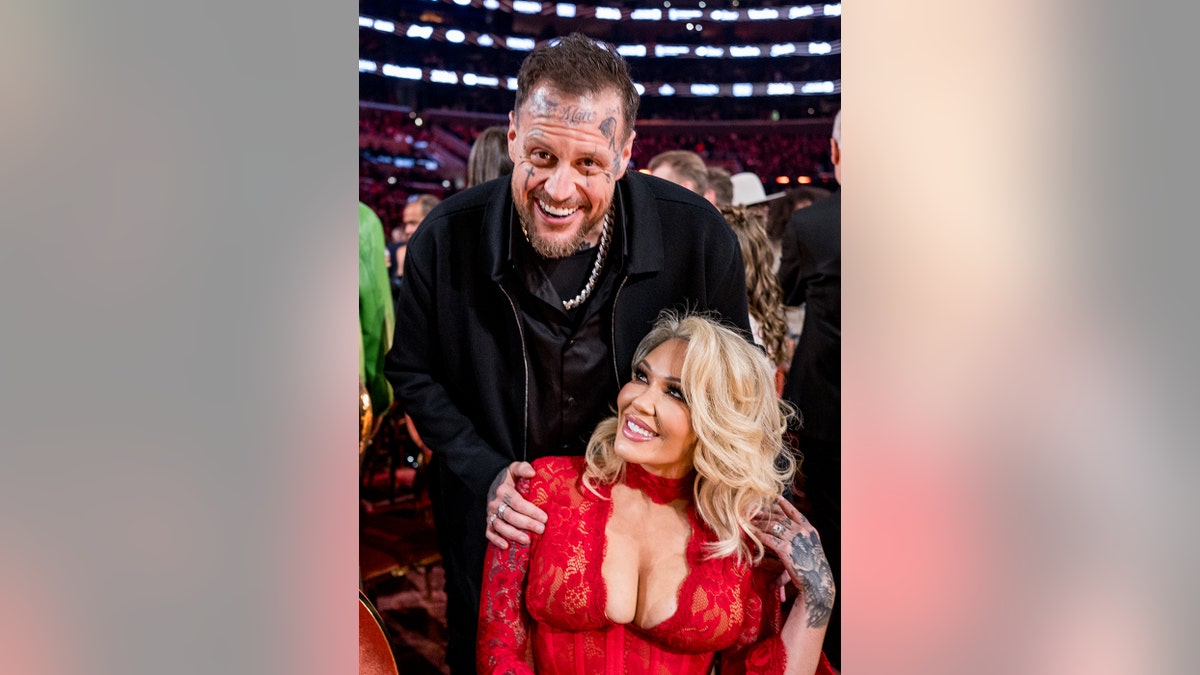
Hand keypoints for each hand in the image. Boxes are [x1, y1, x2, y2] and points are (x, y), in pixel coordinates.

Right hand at [485, 461, 546, 549]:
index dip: (531, 511)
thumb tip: (532, 473)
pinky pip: (489, 533)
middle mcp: (494, 503)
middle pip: (511, 516)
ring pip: (500, 526)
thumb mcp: (515, 468)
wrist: (493, 483)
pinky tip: (506, 546)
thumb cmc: (509, 478)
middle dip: (527, 524)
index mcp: (503, 490)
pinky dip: (496, 540)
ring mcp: (490, 514)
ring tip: (528, 540)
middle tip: (542, 529)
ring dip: (514, 534)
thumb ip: (523, 468)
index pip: (517, 503)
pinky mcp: (488, 521)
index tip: (544, 517)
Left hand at [753, 495, 835, 627]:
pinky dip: (759, 535)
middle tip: (755, 510)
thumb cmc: (814, 568)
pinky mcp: (786, 549)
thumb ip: (804, 539)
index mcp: (810, 530)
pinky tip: (752, 534)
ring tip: (750, 521)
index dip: (785, 505)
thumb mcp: (812, 548)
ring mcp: (794, 539)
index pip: (796, 513)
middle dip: (767, 513)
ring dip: (760, 523)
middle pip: (780, 518)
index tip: (776, 498)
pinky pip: (769, 539)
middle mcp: (802, 531)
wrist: (817, 581)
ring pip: (773, 527)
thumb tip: (792, 533)